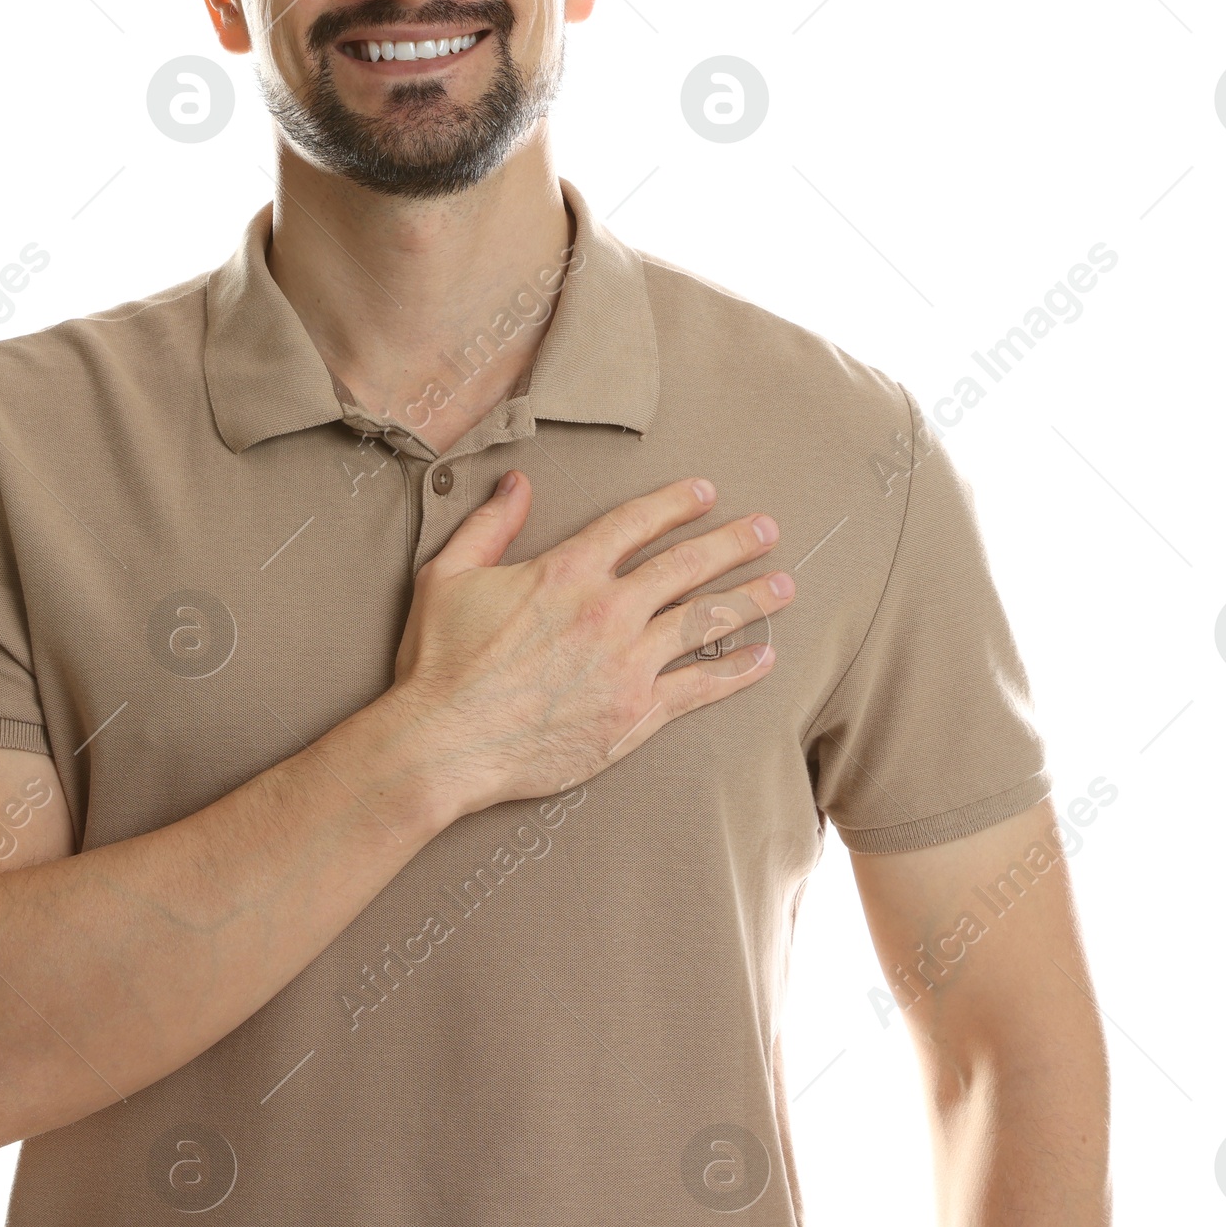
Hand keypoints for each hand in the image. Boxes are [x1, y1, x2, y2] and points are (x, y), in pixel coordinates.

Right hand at [386, 471, 791, 815]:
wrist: (445, 743)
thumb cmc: (440, 661)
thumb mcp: (449, 575)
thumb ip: (489, 525)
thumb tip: (518, 483)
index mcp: (566, 570)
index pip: (636, 523)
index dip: (676, 503)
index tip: (707, 492)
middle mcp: (607, 609)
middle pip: (687, 565)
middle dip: (734, 542)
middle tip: (768, 528)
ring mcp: (627, 662)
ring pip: (705, 620)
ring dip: (750, 599)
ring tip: (784, 585)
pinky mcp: (635, 713)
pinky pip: (700, 686)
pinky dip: (737, 670)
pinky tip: (763, 657)